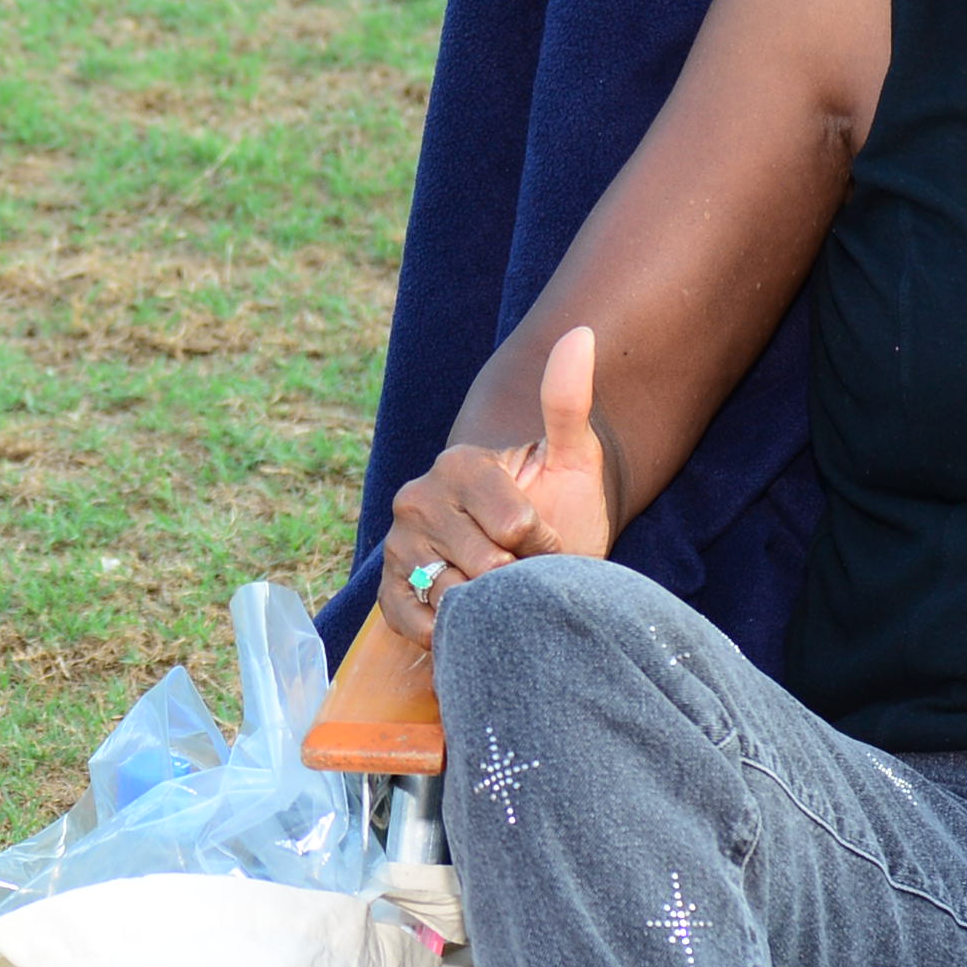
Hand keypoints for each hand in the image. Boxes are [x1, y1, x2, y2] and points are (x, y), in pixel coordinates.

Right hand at [379, 323, 616, 643]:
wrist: (535, 561)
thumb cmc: (558, 510)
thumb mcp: (574, 458)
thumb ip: (570, 400)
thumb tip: (579, 333)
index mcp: (458, 463)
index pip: (515, 525)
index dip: (546, 546)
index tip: (549, 542)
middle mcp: (416, 499)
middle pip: (486, 565)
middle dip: (520, 582)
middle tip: (526, 573)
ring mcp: (398, 546)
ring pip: (453, 597)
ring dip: (489, 610)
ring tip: (500, 595)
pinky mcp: (387, 591)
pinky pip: (413, 621)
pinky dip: (446, 632)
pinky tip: (470, 622)